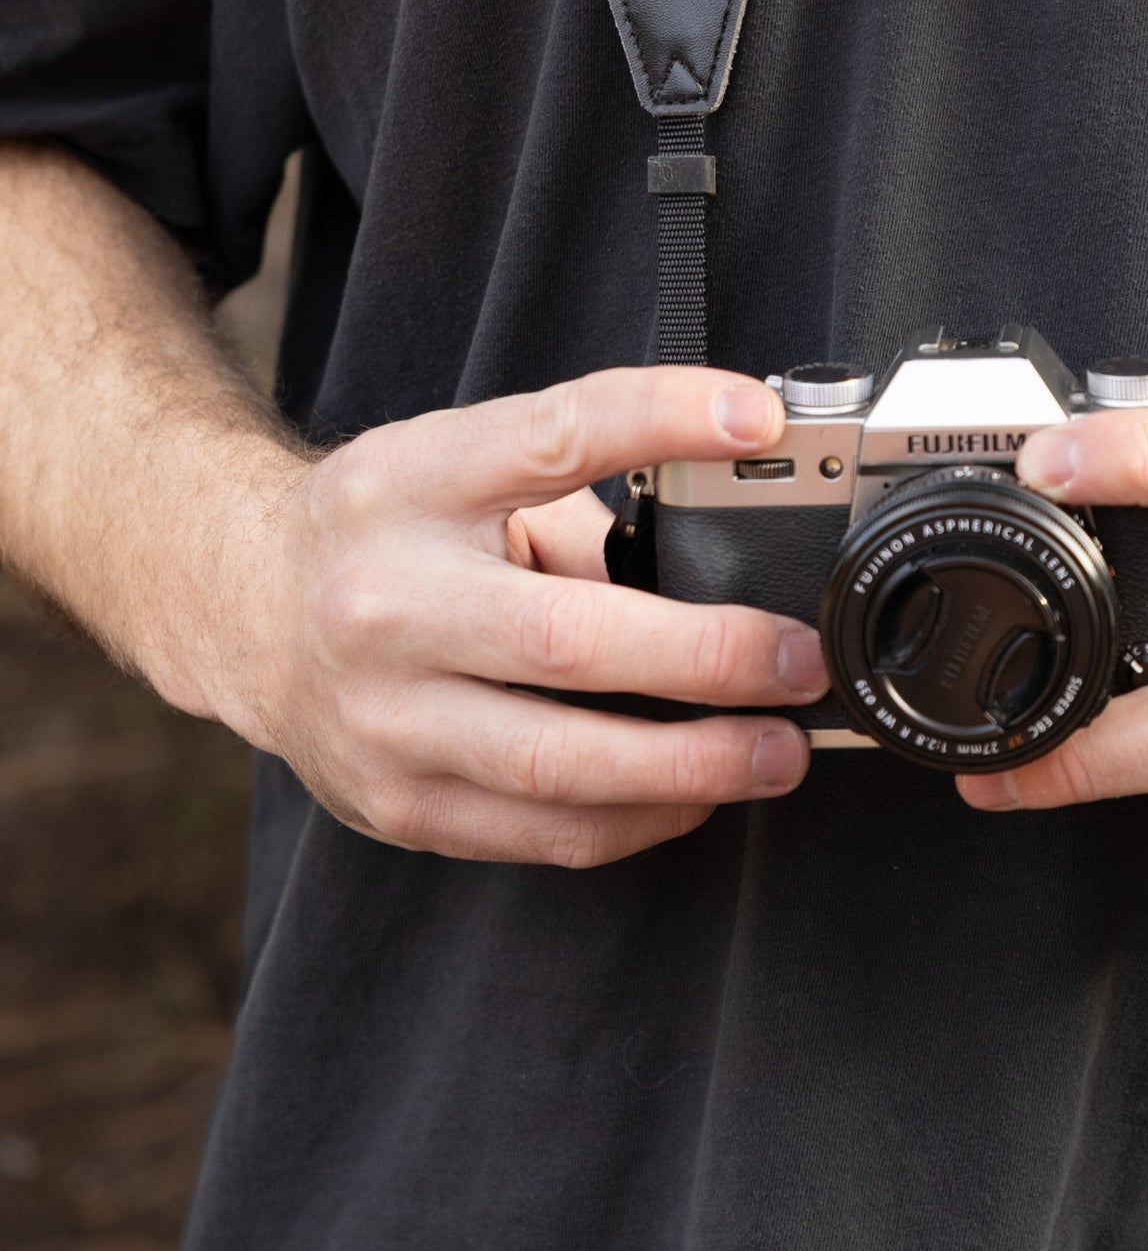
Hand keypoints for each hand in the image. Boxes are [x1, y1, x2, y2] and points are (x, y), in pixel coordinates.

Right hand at [202, 367, 826, 869]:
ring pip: (558, 765)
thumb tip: (726, 527)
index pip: (554, 435)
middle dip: (708, 657)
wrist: (246, 607)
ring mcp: (383, 714)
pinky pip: (538, 831)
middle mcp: (388, 599)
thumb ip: (575, 489)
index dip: (664, 420)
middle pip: (567, 638)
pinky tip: (697, 793)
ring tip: (777, 752)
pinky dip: (635, 818)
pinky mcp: (395, 801)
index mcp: (415, 482)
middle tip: (799, 660)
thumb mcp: (461, 464)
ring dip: (691, 766)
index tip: (758, 422)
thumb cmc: (385, 525)